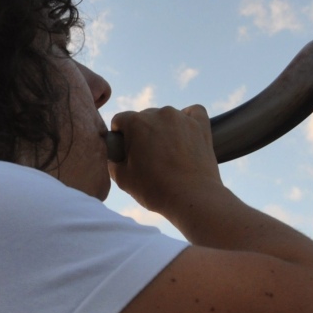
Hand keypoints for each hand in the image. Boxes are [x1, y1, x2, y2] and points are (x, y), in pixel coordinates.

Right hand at [108, 104, 222, 215]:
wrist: (192, 199)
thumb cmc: (156, 190)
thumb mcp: (123, 178)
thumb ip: (112, 161)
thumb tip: (112, 154)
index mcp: (136, 123)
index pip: (120, 121)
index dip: (120, 137)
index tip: (126, 152)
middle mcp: (159, 113)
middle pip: (143, 118)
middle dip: (142, 134)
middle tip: (148, 158)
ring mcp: (182, 118)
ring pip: (166, 117)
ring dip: (164, 129)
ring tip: (168, 154)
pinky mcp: (201, 125)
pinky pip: (193, 113)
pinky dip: (187, 121)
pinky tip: (185, 135)